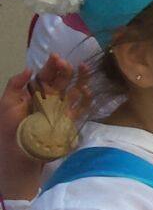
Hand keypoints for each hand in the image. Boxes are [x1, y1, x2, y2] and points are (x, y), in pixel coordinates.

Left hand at [1, 55, 90, 196]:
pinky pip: (81, 107)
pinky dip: (86, 98)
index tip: (55, 57)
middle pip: (62, 80)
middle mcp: (51, 98)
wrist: (18, 152)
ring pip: (74, 89)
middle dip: (66, 69)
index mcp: (35, 92)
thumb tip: (28, 69)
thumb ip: (15, 85)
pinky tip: (87, 90)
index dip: (51, 65)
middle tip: (66, 63)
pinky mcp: (69, 120)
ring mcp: (61, 108)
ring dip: (81, 78)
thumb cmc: (10, 127)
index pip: (46, 75)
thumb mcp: (6, 103)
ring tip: (84, 67)